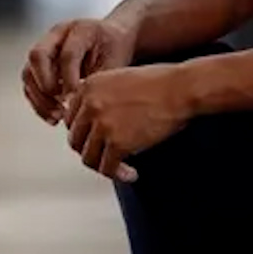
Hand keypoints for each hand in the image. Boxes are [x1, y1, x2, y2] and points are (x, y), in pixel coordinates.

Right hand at [23, 18, 137, 124]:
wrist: (111, 39)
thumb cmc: (114, 49)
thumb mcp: (115, 62)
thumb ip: (98, 80)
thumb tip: (84, 105)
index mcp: (80, 30)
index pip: (67, 54)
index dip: (69, 80)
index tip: (75, 99)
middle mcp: (57, 35)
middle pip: (37, 56)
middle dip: (46, 85)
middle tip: (60, 106)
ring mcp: (45, 48)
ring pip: (29, 72)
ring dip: (40, 98)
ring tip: (57, 116)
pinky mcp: (40, 64)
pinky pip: (31, 84)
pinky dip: (39, 102)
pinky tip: (53, 116)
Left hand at [65, 65, 192, 181]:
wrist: (181, 89)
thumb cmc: (161, 82)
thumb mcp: (120, 78)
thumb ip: (101, 95)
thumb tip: (93, 118)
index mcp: (89, 86)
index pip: (71, 118)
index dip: (83, 133)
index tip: (93, 140)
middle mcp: (90, 104)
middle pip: (76, 139)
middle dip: (90, 150)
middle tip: (104, 156)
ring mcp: (102, 124)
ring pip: (88, 157)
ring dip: (102, 166)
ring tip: (118, 168)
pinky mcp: (117, 143)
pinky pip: (107, 168)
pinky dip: (118, 175)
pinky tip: (130, 174)